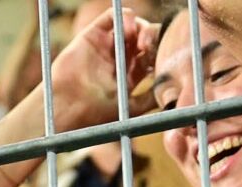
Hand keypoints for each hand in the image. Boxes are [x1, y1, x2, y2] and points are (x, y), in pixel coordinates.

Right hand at [50, 8, 159, 127]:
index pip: (151, 56)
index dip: (161, 53)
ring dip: (141, 28)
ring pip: (130, 26)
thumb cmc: (95, 114)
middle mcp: (118, 59)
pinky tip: (129, 27)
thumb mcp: (131, 109)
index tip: (165, 59)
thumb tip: (174, 95)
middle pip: (144, 39)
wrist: (68, 109)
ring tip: (141, 40)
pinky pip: (111, 17)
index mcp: (128, 76)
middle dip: (153, 39)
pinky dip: (124, 16)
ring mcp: (105, 46)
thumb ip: (149, 99)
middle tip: (152, 46)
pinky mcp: (92, 36)